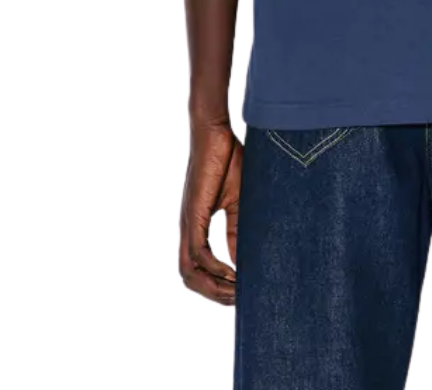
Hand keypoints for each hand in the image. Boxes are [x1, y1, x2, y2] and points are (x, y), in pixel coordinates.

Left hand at [179, 122, 242, 304]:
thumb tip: (243, 259)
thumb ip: (238, 230)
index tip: (240, 293)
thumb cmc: (228, 161)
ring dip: (211, 287)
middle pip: (190, 278)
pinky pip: (196, 252)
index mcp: (197, 226)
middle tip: (239, 300)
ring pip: (188, 271)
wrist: (215, 133)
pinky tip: (233, 272)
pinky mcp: (193, 214)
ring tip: (236, 292)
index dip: (217, 285)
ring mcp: (188, 223)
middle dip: (213, 294)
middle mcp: (188, 229)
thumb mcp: (239, 202)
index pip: (199, 268)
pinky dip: (213, 268)